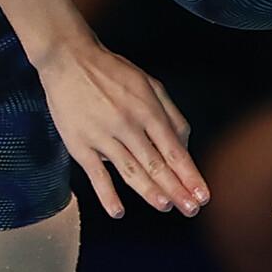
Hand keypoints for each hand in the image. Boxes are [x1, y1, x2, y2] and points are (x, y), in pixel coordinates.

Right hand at [35, 39, 205, 217]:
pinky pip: (96, 174)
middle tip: (191, 209)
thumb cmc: (112, 72)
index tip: (202, 194)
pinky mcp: (79, 144)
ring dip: (149, 192)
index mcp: (147, 109)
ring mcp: (102, 136)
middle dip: (177, 190)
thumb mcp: (148, 84)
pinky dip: (106, 195)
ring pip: (129, 170)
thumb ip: (169, 114)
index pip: (173, 150)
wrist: (68, 60)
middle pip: (156, 164)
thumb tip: (184, 145)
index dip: (189, 175)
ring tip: (165, 207)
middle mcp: (127, 124)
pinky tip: (118, 211)